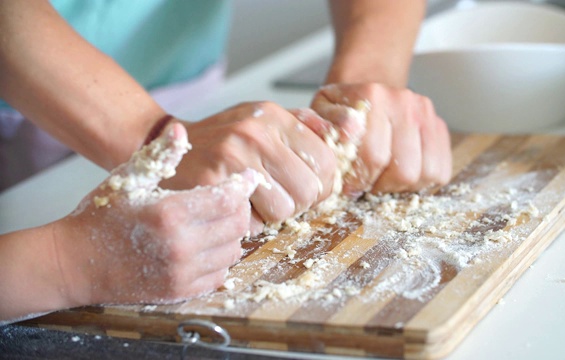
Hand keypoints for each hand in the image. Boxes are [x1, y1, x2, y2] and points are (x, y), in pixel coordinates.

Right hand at [54, 123, 260, 305]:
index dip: (243, 186)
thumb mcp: (128, 178)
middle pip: (237, 225)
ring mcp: (181, 273)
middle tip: (232, 198)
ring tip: (217, 220)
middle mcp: (180, 246)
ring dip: (232, 233)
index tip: (248, 177)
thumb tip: (181, 130)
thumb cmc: (101, 215)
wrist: (74, 264)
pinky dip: (221, 258)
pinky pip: (220, 274)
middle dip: (241, 208)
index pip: (226, 199)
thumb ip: (160, 155)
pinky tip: (207, 244)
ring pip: (233, 251)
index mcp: (169, 213)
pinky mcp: (180, 292)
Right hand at [163, 102, 336, 231]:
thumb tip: (350, 129)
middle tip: (281, 198)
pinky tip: (236, 208)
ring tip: (256, 202)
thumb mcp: (262, 119)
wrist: (161, 145)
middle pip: (308, 191)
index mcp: (272, 116)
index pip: (326, 162)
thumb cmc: (221, 139)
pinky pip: (251, 223)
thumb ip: (306, 125)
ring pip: (283, 210)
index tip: (309, 188)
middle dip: (299, 202)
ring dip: (273, 215)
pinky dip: (248, 223)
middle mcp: (253, 133)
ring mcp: (230, 159)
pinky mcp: (210, 186)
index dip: (323, 184)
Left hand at [310, 83, 451, 196]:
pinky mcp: (439, 127)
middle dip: (381, 186)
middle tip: (367, 182)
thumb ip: (324, 124)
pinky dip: (421, 182)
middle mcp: (404, 102)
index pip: (373, 156)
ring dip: (402, 185)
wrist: (368, 86)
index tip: (349, 186)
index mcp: (373, 96)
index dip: (359, 180)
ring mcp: (425, 114)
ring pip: (424, 174)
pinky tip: (401, 173)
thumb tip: (347, 133)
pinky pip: (440, 170)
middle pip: (403, 170)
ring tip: (384, 177)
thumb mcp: (322, 111)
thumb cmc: (343, 107)